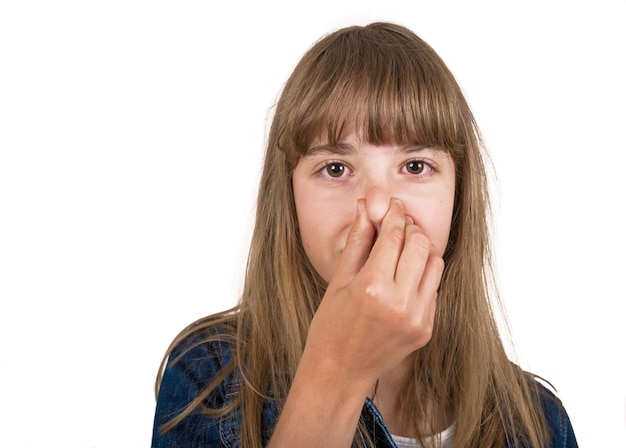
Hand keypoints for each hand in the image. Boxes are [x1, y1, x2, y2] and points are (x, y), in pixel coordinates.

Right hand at [304, 197, 444, 385]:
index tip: (390, 206)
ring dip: (420, 249)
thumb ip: (357, 242)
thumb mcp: (338, 281)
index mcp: (371, 288)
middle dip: (409, 228)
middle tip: (396, 225)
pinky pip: (433, 288)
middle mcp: (399, 302)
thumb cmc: (330, 327)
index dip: (393, 214)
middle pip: (419, 244)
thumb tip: (366, 208)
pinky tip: (402, 277)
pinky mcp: (426, 329)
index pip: (393, 235)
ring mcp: (417, 318)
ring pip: (434, 263)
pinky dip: (421, 275)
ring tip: (401, 250)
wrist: (340, 372)